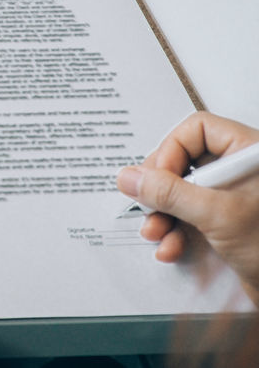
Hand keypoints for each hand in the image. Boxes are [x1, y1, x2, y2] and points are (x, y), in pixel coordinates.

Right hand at [117, 111, 258, 304]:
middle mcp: (239, 172)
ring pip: (181, 192)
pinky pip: (189, 216)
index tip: (159, 178)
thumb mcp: (218, 215)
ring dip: (162, 215)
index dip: (171, 151)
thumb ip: (170, 193)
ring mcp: (233, 197)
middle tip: (150, 206)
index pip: (196, 130)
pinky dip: (174, 231)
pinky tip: (172, 247)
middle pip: (183, 161)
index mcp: (248, 154)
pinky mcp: (226, 222)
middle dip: (160, 190)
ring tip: (157, 233)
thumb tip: (130, 177)